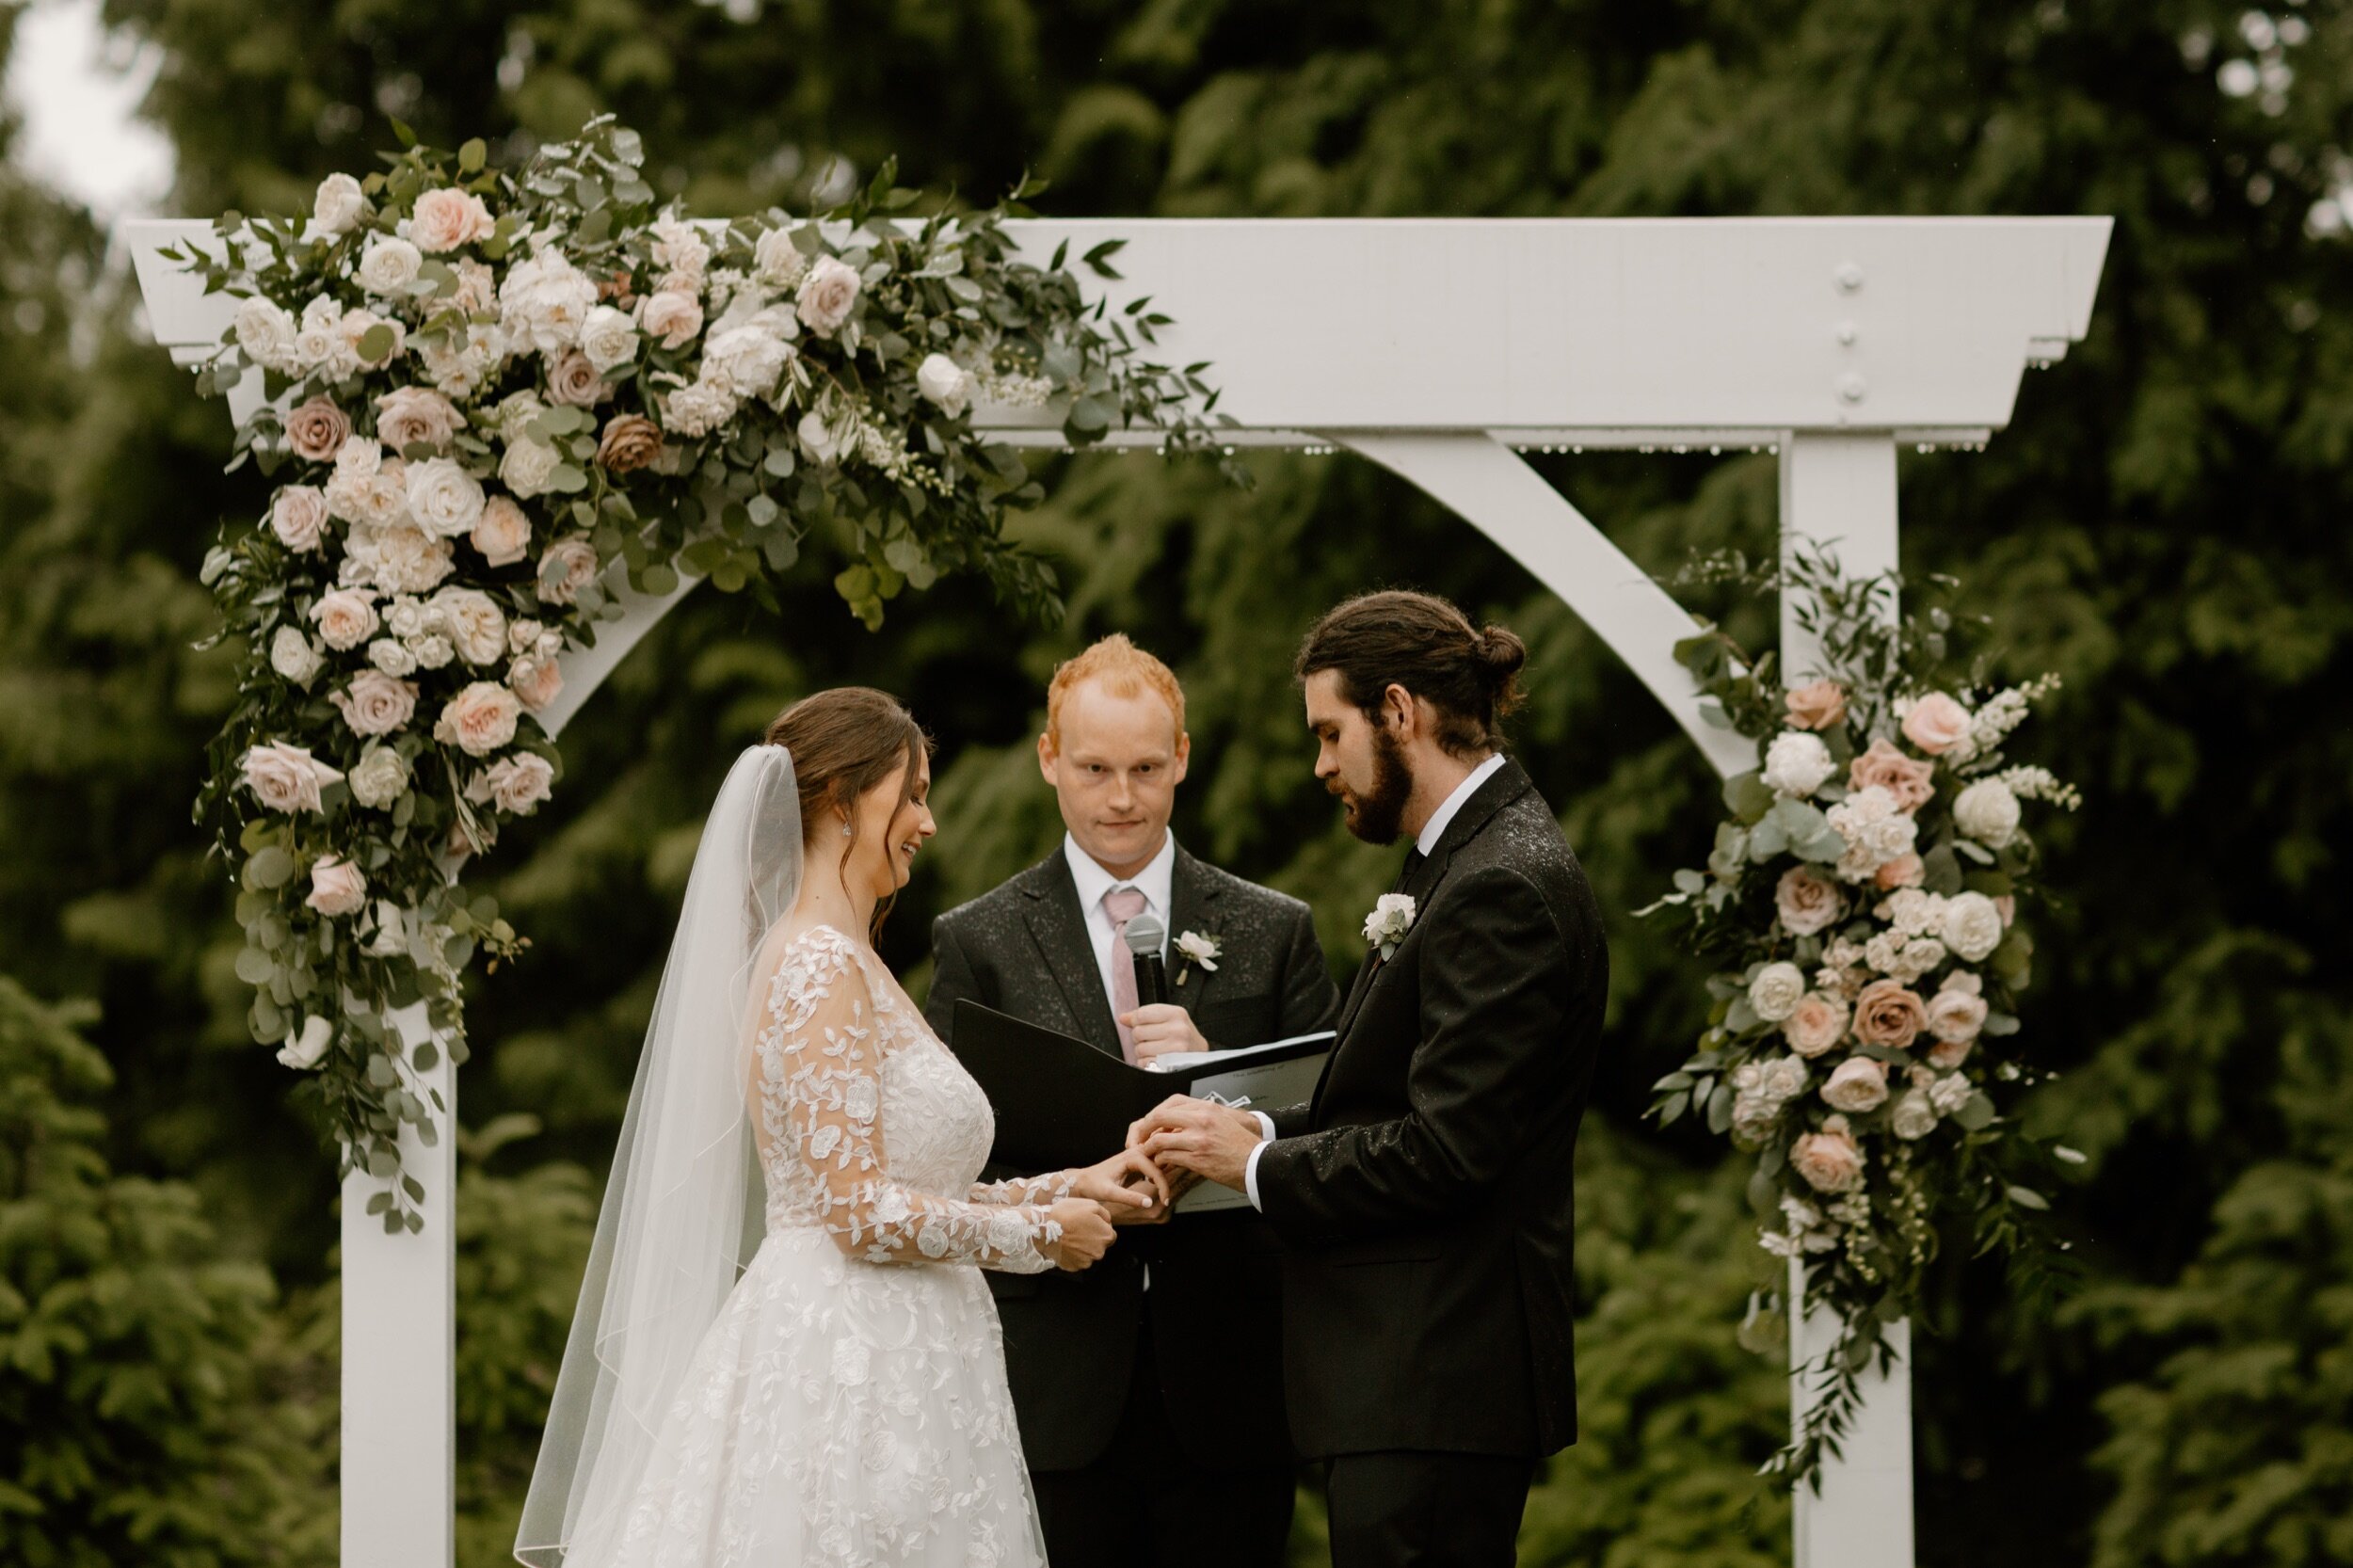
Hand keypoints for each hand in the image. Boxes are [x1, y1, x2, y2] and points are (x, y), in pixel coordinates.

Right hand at [1040, 1198, 1116, 1270]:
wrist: (1044, 1229)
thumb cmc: (1067, 1214)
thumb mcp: (1091, 1204)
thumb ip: (1105, 1214)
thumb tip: (1108, 1222)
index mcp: (1107, 1237)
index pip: (1110, 1234)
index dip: (1100, 1228)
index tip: (1089, 1224)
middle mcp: (1099, 1252)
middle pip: (1100, 1246)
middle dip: (1092, 1238)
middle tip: (1078, 1229)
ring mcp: (1086, 1262)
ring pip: (1088, 1254)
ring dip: (1083, 1247)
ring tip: (1070, 1236)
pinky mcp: (1073, 1267)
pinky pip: (1077, 1260)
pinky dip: (1073, 1254)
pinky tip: (1065, 1245)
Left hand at [1070, 1147, 1172, 1225]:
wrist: (1083, 1180)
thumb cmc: (1093, 1185)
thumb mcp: (1109, 1193)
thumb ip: (1129, 1198)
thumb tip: (1150, 1203)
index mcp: (1133, 1156)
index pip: (1157, 1170)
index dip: (1163, 1187)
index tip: (1164, 1202)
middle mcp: (1138, 1152)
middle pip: (1163, 1164)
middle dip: (1170, 1180)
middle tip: (1170, 1199)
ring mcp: (1139, 1156)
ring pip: (1162, 1165)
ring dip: (1167, 1179)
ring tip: (1167, 1197)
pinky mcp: (1139, 1163)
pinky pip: (1157, 1168)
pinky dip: (1161, 1179)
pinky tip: (1160, 1192)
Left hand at [1120, 1003, 1209, 1065]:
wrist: (1201, 1058)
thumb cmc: (1183, 1038)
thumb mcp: (1170, 1020)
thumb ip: (1145, 1016)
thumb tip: (1124, 1017)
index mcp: (1177, 1014)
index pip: (1141, 1014)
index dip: (1137, 1021)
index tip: (1142, 1024)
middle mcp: (1178, 1030)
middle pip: (1138, 1032)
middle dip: (1140, 1037)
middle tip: (1153, 1040)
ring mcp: (1175, 1048)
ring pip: (1139, 1048)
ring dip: (1143, 1051)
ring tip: (1156, 1050)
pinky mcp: (1170, 1065)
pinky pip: (1144, 1063)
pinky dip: (1146, 1063)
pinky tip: (1158, 1059)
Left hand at [1134, 1094, 1266, 1191]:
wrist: (1258, 1163)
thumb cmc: (1241, 1145)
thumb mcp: (1222, 1121)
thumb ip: (1200, 1118)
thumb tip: (1178, 1123)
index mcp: (1207, 1108)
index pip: (1172, 1103)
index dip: (1157, 1114)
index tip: (1151, 1124)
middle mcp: (1201, 1120)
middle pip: (1159, 1117)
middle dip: (1145, 1128)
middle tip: (1140, 1138)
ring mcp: (1198, 1139)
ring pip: (1160, 1139)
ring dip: (1150, 1148)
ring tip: (1148, 1154)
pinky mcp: (1197, 1158)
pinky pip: (1168, 1157)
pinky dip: (1160, 1161)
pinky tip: (1161, 1165)